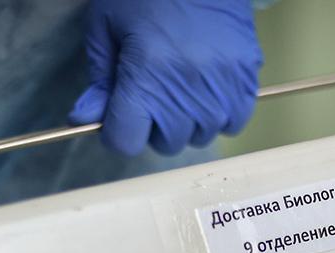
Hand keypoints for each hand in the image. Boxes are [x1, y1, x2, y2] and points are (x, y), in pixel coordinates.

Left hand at [68, 0, 262, 155]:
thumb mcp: (107, 27)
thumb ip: (99, 79)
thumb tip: (87, 118)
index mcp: (146, 74)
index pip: (126, 141)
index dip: (118, 131)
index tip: (121, 114)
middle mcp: (186, 89)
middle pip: (165, 143)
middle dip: (154, 125)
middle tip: (153, 92)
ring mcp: (221, 87)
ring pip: (201, 136)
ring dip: (188, 122)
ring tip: (182, 88)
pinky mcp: (246, 78)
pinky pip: (233, 122)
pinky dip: (219, 114)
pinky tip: (207, 91)